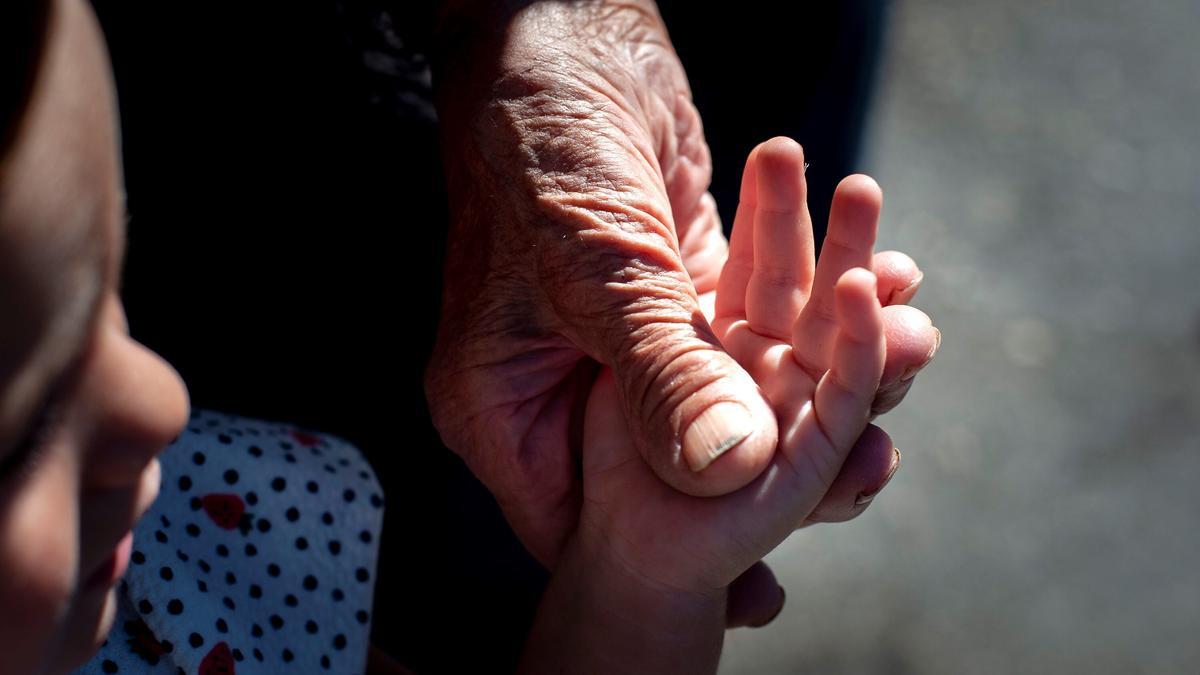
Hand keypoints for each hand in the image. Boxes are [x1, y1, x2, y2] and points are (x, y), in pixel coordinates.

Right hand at [426, 2, 937, 576]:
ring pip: (722, 390)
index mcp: (502, 405)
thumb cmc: (543, 147)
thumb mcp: (598, 270)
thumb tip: (730, 472)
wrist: (567, 35)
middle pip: (665, 460)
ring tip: (912, 354)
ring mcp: (616, 336)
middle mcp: (557, 383)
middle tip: (875, 464)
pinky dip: (816, 311)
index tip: (766, 584)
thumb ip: (661, 373)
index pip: (576, 520)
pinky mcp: (670, 286)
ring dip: (818, 374)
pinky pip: (749, 323)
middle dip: (776, 456)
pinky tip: (892, 290)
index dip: (664, 554)